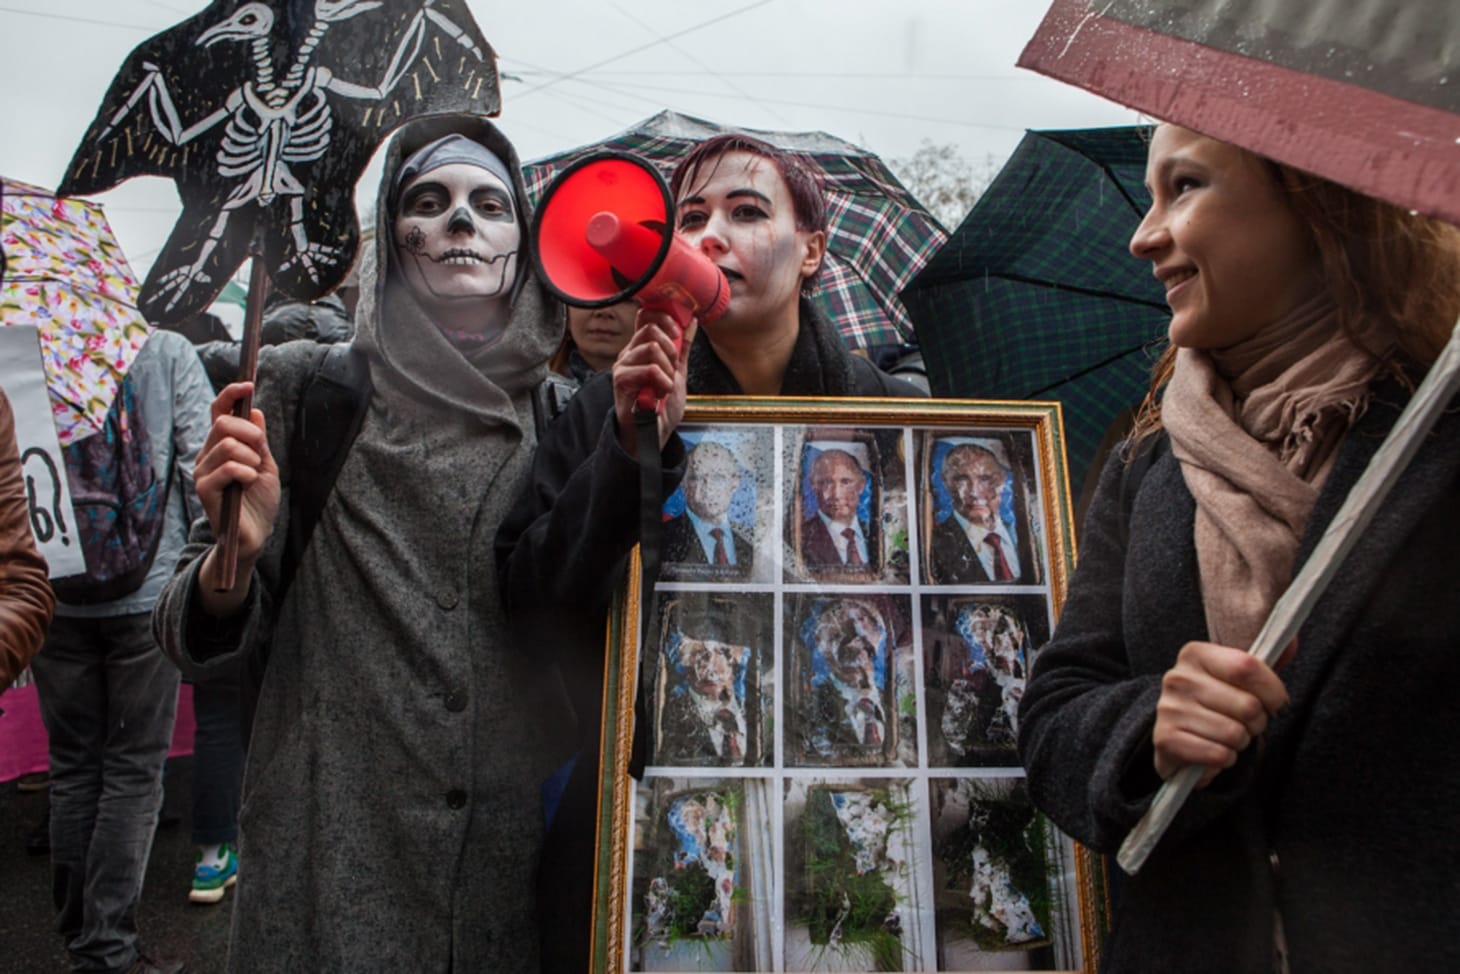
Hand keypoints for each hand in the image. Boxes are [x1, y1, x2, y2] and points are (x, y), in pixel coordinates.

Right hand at [193, 383, 279, 604]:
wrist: (254, 535)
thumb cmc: (258, 501)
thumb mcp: (266, 465)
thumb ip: (258, 441)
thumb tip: (255, 411)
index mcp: (221, 445)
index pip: (218, 412)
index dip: (230, 395)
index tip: (248, 385)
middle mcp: (207, 455)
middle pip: (223, 423)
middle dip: (249, 432)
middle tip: (260, 452)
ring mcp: (202, 471)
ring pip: (227, 444)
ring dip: (251, 457)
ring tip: (254, 474)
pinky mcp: (204, 489)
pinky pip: (228, 467)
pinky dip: (246, 472)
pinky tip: (248, 484)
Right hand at [612, 308, 696, 454]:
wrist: (653, 433)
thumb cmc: (661, 406)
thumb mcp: (678, 372)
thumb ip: (683, 347)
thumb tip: (692, 322)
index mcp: (641, 348)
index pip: (646, 316)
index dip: (665, 318)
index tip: (678, 333)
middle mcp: (629, 353)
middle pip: (650, 328)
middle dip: (671, 347)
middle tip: (673, 367)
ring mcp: (623, 365)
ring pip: (652, 348)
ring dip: (667, 369)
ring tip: (665, 385)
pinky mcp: (621, 379)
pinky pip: (649, 369)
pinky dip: (662, 382)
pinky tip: (660, 393)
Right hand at [1152, 641, 1288, 787]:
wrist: (1178, 736)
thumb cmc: (1216, 704)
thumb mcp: (1234, 677)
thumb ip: (1262, 662)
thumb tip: (1291, 645)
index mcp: (1195, 654)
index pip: (1247, 667)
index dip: (1273, 690)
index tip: (1275, 702)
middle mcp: (1178, 678)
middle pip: (1248, 706)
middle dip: (1258, 721)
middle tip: (1246, 721)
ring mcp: (1169, 709)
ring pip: (1235, 734)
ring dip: (1241, 741)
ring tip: (1227, 735)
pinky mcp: (1166, 739)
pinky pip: (1218, 755)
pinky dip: (1225, 758)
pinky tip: (1213, 748)